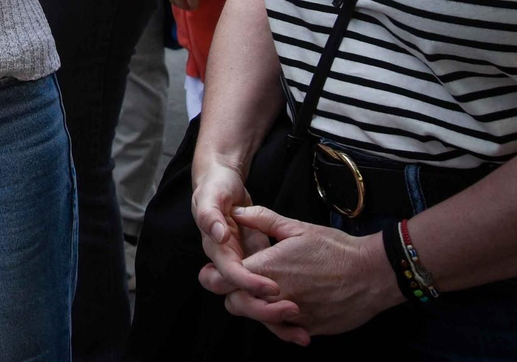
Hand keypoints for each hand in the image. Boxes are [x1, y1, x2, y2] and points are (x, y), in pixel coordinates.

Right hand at [190, 161, 301, 335]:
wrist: (223, 183)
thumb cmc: (218, 188)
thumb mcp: (214, 195)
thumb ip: (212, 215)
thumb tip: (219, 234)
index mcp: (217, 250)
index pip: (230, 277)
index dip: (249, 284)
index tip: (273, 287)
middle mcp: (229, 265)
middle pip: (241, 300)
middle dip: (264, 310)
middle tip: (293, 308)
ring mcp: (243, 270)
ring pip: (255, 307)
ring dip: (276, 322)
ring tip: (302, 333)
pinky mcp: (257, 271)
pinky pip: (267, 302)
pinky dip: (283, 317)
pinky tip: (305, 328)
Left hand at [205, 207, 401, 342]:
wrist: (373, 274)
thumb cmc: (335, 248)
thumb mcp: (297, 227)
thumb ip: (263, 219)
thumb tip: (238, 211)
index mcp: (268, 268)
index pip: (223, 281)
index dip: (216, 277)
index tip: (218, 271)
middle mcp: (276, 296)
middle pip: (235, 305)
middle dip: (233, 295)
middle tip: (241, 282)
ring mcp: (292, 316)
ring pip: (258, 320)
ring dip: (256, 309)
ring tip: (265, 293)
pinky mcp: (308, 328)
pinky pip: (284, 331)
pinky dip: (281, 323)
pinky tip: (288, 309)